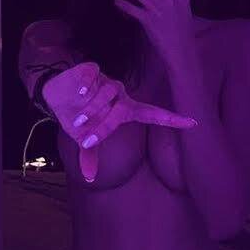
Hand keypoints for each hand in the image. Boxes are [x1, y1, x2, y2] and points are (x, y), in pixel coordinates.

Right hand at [42, 60, 194, 182]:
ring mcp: (106, 81)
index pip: (153, 114)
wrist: (56, 95)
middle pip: (122, 110)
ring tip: (78, 121)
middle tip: (86, 141)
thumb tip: (90, 178)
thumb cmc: (79, 117)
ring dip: (92, 109)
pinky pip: (93, 76)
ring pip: (107, 93)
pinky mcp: (92, 70)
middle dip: (104, 127)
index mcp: (125, 110)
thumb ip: (90, 155)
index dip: (172, 119)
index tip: (193, 123)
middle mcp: (120, 94)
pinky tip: (79, 94)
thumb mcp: (85, 137)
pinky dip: (87, 85)